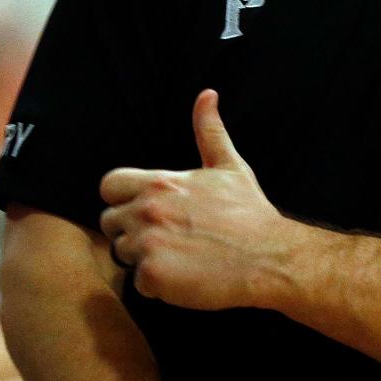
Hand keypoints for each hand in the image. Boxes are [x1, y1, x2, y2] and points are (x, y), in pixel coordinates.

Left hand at [99, 89, 289, 309]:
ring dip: (145, 258)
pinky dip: (158, 285)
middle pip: (110, 222)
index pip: (109, 186)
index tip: (147, 209)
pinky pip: (138, 283)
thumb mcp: (230, 166)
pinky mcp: (154, 275)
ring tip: (181, 257)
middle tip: (169, 238)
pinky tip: (185, 276)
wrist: (270, 257)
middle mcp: (148, 209)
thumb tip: (207, 95)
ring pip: (123, 253)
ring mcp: (148, 243)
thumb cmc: (250, 213)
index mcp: (160, 182)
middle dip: (132, 230)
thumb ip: (209, 130)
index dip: (123, 198)